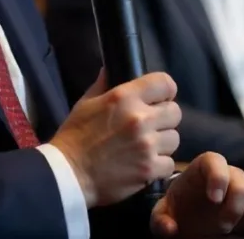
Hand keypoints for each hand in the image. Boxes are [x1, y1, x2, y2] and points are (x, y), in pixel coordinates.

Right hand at [49, 69, 181, 207]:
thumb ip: (103, 85)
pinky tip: (145, 165)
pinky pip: (169, 163)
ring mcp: (146, 145)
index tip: (159, 100)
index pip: (165, 83)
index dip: (165, 91)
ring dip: (163, 143)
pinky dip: (159, 166)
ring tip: (146, 148)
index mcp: (125, 97)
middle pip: (175, 112)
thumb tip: (111, 69)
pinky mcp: (149, 169)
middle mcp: (140, 118)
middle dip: (164, 119)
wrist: (68, 174)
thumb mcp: (86, 104)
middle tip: (151, 127)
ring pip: (174, 139)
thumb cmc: (74, 137)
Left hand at [150, 152, 243, 236]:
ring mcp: (242, 190)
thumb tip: (169, 228)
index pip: (214, 161)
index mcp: (202, 169)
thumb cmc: (177, 211)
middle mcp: (226, 175)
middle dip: (234, 201)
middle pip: (239, 177)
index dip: (217, 176)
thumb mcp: (164, 214)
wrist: (190, 220)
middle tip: (222, 225)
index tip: (214, 198)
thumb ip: (161, 219)